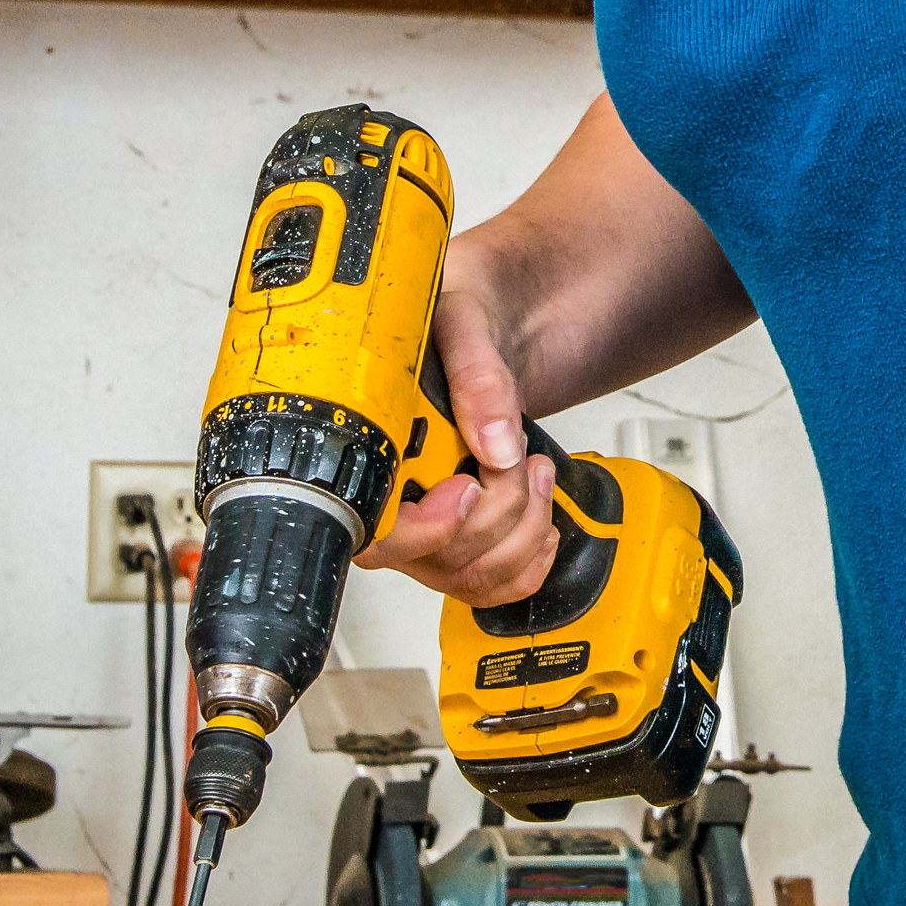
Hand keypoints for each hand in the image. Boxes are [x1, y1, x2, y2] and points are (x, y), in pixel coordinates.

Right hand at [354, 263, 557, 606]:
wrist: (482, 325)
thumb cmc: (451, 324)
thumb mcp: (463, 321)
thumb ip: (475, 374)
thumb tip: (493, 441)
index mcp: (368, 447)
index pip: (375, 531)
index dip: (425, 527)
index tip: (467, 487)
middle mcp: (389, 499)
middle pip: (436, 558)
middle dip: (496, 512)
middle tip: (517, 456)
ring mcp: (426, 526)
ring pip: (471, 575)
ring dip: (522, 529)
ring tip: (532, 470)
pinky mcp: (463, 538)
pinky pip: (494, 584)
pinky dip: (530, 558)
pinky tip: (537, 514)